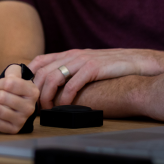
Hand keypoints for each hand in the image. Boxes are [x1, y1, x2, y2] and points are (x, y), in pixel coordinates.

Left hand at [0, 64, 39, 133]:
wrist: (14, 103)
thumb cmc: (14, 88)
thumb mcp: (16, 75)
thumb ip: (13, 71)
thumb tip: (9, 79)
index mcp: (33, 92)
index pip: (10, 83)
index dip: (2, 82)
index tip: (2, 84)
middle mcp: (30, 107)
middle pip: (2, 97)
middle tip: (1, 95)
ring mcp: (22, 120)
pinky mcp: (14, 129)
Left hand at [29, 49, 163, 109]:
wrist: (135, 61)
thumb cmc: (112, 66)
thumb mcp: (87, 63)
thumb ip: (73, 70)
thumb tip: (55, 86)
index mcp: (69, 53)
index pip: (39, 61)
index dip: (29, 77)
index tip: (27, 93)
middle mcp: (72, 55)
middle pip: (43, 72)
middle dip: (35, 92)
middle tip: (36, 107)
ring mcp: (82, 60)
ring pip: (53, 78)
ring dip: (47, 97)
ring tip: (48, 110)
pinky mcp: (93, 68)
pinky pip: (72, 85)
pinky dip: (64, 98)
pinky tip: (64, 108)